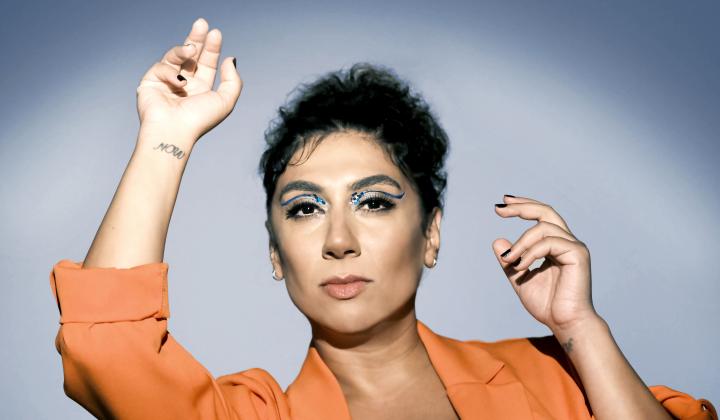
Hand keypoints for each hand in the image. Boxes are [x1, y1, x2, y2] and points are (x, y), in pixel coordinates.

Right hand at [135, 18, 241, 146]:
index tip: (215, 33)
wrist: (173, 130)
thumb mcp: (226, 100)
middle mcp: (184, 85)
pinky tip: (179, 83)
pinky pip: (162, 67)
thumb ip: (232, 80)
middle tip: (202, 23)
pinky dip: (171, 72)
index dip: (212, 48)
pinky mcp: (150, 82)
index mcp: (201, 90)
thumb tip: (230, 59)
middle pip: (190, 55)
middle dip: (196, 38)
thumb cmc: (199, 119)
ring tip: (191, 49)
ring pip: (175, 57)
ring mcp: (166, 82)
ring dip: (184, 50)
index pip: (207, 63)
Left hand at [492, 195, 598, 335]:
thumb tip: (497, 241)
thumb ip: (511, 260)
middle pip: (546, 211)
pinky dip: (530, 252)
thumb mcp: (520, 278)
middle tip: (499, 209)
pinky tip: (521, 266)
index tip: (502, 204)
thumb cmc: (547, 304)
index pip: (541, 216)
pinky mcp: (578, 255)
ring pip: (543, 228)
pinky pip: (549, 243)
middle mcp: (567, 242)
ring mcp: (574, 247)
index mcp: (555, 245)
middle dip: (521, 207)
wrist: (564, 323)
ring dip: (521, 242)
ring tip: (509, 260)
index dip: (522, 206)